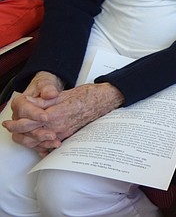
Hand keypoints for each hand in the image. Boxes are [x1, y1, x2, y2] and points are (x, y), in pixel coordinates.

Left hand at [3, 78, 122, 153]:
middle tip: (9, 127)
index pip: (29, 122)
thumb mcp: (63, 94)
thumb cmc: (87, 96)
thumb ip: (44, 100)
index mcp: (56, 114)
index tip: (8, 122)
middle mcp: (58, 127)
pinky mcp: (68, 136)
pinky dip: (39, 144)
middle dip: (17, 132)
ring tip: (19, 133)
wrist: (103, 102)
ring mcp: (63, 133)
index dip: (16, 123)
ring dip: (26, 139)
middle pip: (31, 135)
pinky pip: (49, 144)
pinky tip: (34, 141)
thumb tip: (29, 102)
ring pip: (38, 142)